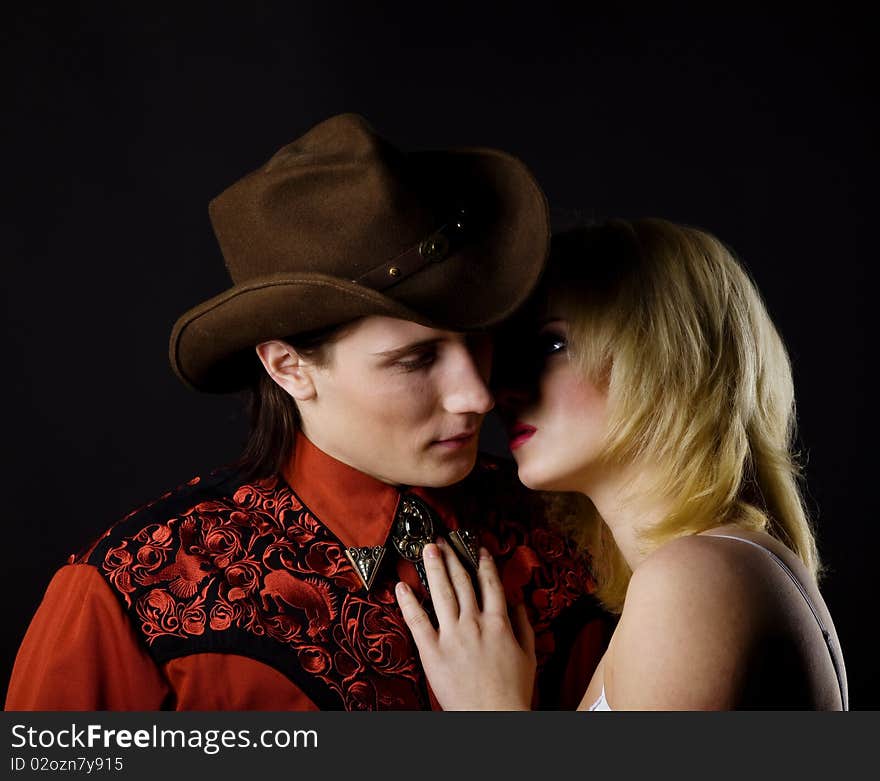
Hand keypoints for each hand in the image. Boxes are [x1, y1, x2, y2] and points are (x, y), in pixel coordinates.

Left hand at [395, 538, 535, 709]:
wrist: (493, 717)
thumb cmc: (513, 691)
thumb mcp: (529, 655)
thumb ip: (524, 625)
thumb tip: (518, 601)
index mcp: (499, 622)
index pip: (490, 584)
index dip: (483, 563)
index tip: (477, 549)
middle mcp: (474, 623)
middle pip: (463, 582)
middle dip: (453, 557)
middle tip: (444, 539)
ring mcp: (452, 635)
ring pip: (441, 593)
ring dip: (434, 567)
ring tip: (428, 549)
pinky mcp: (432, 651)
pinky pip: (417, 621)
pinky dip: (408, 602)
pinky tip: (402, 586)